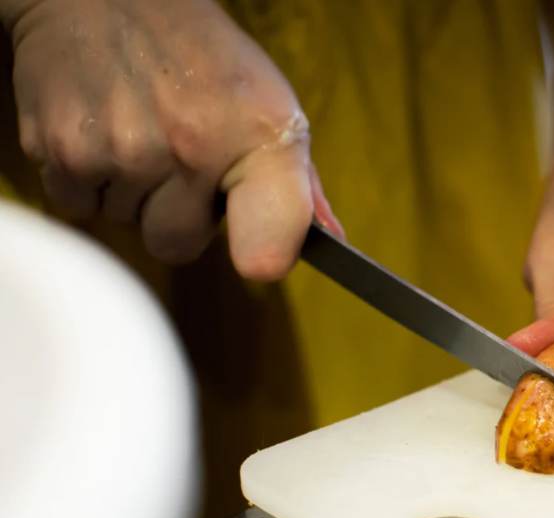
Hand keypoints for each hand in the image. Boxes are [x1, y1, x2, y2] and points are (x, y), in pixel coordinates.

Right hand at [4, 0, 341, 278]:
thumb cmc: (204, 59)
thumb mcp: (271, 104)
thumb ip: (299, 183)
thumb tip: (329, 241)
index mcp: (258, 139)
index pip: (268, 240)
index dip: (263, 257)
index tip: (258, 259)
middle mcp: (190, 148)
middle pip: (177, 246)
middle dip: (175, 215)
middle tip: (177, 160)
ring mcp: (122, 152)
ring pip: (126, 225)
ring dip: (131, 193)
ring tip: (139, 133)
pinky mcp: (61, 150)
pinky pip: (78, 205)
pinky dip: (86, 180)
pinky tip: (103, 133)